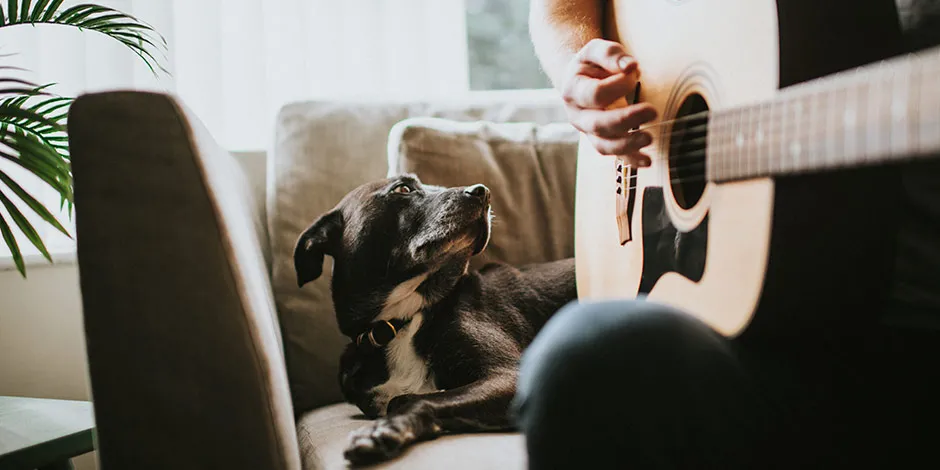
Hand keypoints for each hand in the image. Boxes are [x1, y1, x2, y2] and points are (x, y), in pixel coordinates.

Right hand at [561, 39, 656, 166]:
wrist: (579, 81)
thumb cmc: (591, 65)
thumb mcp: (595, 51)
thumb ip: (611, 54)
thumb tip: (630, 67)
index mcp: (572, 91)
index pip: (595, 94)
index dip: (618, 86)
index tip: (634, 73)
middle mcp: (577, 116)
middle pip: (598, 124)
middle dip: (626, 120)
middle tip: (651, 111)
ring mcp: (588, 132)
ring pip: (604, 145)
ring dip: (627, 144)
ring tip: (650, 137)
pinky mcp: (601, 140)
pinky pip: (615, 155)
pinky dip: (631, 160)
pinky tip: (647, 160)